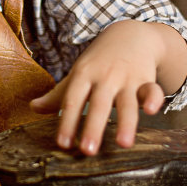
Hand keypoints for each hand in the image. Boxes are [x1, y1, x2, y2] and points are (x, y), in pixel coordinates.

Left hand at [30, 20, 186, 155]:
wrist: (130, 34)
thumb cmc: (100, 61)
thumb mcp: (79, 73)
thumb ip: (59, 94)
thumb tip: (33, 107)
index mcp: (84, 75)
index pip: (72, 100)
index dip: (67, 122)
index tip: (62, 144)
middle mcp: (105, 77)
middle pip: (98, 104)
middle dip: (93, 127)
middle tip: (87, 151)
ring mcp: (127, 79)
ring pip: (127, 103)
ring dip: (126, 123)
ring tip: (124, 144)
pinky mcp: (146, 80)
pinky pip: (152, 90)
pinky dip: (154, 99)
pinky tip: (152, 110)